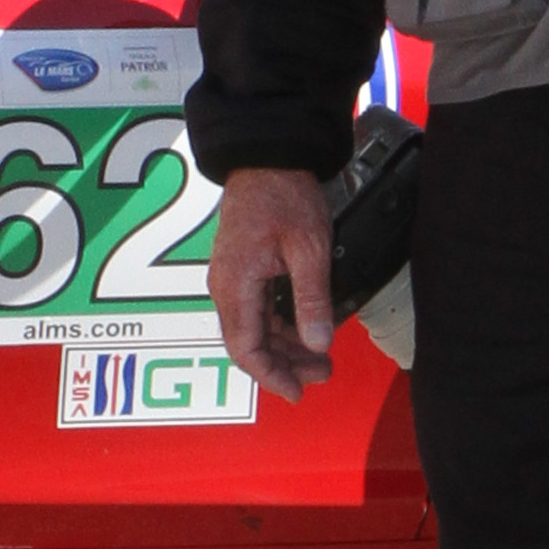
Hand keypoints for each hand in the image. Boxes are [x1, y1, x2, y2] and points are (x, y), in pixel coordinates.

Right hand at [208, 167, 335, 404]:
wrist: (267, 156)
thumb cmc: (286, 196)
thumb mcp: (308, 249)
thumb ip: (312, 300)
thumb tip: (319, 345)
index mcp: (236, 285)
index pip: (245, 349)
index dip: (271, 377)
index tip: (298, 393)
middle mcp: (225, 287)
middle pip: (249, 343)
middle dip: (285, 365)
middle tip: (323, 373)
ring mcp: (230, 278)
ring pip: (253, 328)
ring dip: (284, 346)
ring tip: (321, 357)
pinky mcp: (239, 269)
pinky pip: (254, 309)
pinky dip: (279, 325)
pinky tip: (305, 329)